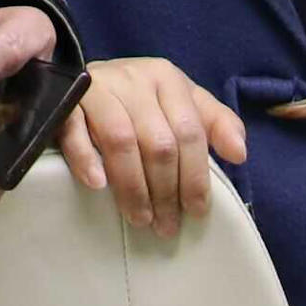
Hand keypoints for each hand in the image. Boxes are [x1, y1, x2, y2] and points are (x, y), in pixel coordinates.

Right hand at [53, 56, 245, 239]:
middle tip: (166, 227)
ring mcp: (98, 88)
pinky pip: (74, 130)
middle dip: (166, 191)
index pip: (189, 132)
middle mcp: (134, 79)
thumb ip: (214, 123)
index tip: (196, 212)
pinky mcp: (65, 101)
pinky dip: (86, 159)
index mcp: (167, 78)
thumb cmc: (140, 99)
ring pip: (121, 140)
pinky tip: (97, 186)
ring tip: (139, 219)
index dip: (195, 176)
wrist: (83, 80)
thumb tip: (240, 154)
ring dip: (132, 187)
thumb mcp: (180, 103)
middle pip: (158, 142)